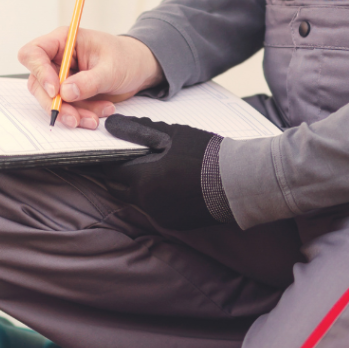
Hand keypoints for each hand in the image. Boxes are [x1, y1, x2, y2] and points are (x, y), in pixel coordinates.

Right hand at [17, 29, 163, 128]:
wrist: (140, 70)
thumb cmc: (127, 58)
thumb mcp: (112, 68)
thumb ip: (89, 81)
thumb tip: (66, 92)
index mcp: (64, 41)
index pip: (34, 53)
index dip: (39, 72)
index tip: (56, 91)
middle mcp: (58, 59)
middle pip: (38, 83)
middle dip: (56, 103)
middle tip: (74, 117)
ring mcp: (62, 78)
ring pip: (52, 100)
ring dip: (71, 113)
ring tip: (94, 118)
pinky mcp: (69, 94)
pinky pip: (66, 108)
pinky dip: (80, 115)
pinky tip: (99, 113)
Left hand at [100, 116, 233, 229]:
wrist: (238, 182)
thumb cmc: (205, 154)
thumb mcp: (171, 135)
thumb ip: (138, 131)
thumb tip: (112, 124)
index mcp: (142, 179)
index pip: (111, 171)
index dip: (111, 160)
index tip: (115, 152)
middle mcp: (146, 201)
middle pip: (119, 189)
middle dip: (120, 175)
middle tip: (131, 161)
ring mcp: (159, 215)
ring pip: (136, 200)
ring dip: (138, 187)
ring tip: (155, 171)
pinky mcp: (172, 223)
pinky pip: (154, 210)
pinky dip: (155, 198)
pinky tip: (170, 186)